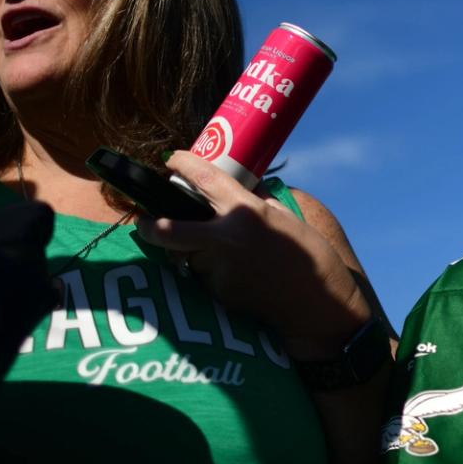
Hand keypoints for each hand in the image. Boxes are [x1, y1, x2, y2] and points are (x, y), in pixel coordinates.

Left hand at [134, 151, 374, 357]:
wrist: (319, 303)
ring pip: (191, 256)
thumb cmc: (310, 256)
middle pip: (169, 230)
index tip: (170, 159)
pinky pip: (207, 278)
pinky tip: (243, 277)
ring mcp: (220, 269)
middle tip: (144, 223)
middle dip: (150, 227)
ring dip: (198, 254)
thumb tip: (240, 189)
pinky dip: (217, 274)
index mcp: (246, 212)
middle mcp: (226, 239)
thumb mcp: (285, 218)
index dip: (181, 165)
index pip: (203, 179)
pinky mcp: (220, 294)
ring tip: (231, 258)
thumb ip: (257, 204)